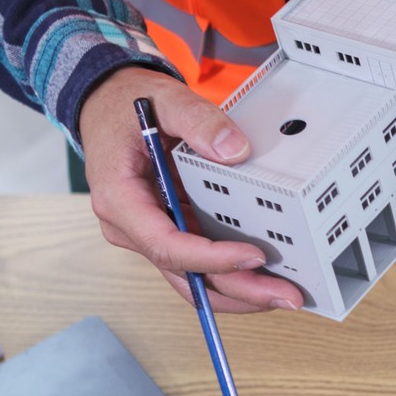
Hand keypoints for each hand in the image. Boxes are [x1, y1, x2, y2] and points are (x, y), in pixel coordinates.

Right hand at [79, 66, 303, 312]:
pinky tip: (266, 278)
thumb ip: (199, 121)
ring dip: (239, 292)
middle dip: (237, 291)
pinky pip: (200, 264)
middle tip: (284, 295)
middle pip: (185, 274)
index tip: (254, 256)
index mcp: (120, 200)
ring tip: (283, 293)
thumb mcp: (166, 100)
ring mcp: (151, 232)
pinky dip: (232, 275)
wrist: (110, 105)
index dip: (212, 258)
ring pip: (194, 279)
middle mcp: (132, 226)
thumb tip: (234, 150)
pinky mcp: (170, 230)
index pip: (166, 245)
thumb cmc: (129, 106)